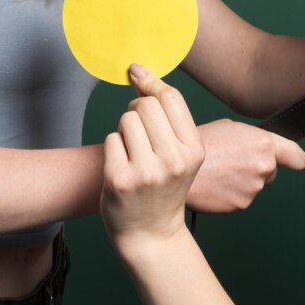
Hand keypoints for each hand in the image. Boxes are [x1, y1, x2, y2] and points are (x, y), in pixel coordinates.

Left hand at [101, 65, 205, 244]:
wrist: (151, 233)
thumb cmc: (164, 186)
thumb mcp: (181, 153)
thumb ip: (168, 116)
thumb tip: (140, 71)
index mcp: (194, 150)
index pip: (170, 98)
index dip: (151, 81)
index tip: (136, 71)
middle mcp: (174, 160)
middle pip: (144, 105)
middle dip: (136, 111)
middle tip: (138, 132)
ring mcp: (146, 171)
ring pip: (125, 120)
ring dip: (124, 130)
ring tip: (133, 152)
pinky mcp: (119, 179)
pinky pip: (110, 139)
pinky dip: (113, 148)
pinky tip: (122, 166)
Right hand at [187, 119, 304, 212]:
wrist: (176, 166)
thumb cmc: (199, 142)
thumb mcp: (230, 128)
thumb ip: (253, 139)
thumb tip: (261, 147)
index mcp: (264, 144)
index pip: (297, 157)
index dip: (293, 159)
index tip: (291, 161)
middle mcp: (264, 167)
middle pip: (271, 172)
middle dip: (257, 169)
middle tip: (232, 162)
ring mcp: (253, 188)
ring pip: (255, 186)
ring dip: (241, 181)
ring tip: (219, 171)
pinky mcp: (240, 205)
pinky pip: (241, 198)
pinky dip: (230, 194)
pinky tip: (215, 183)